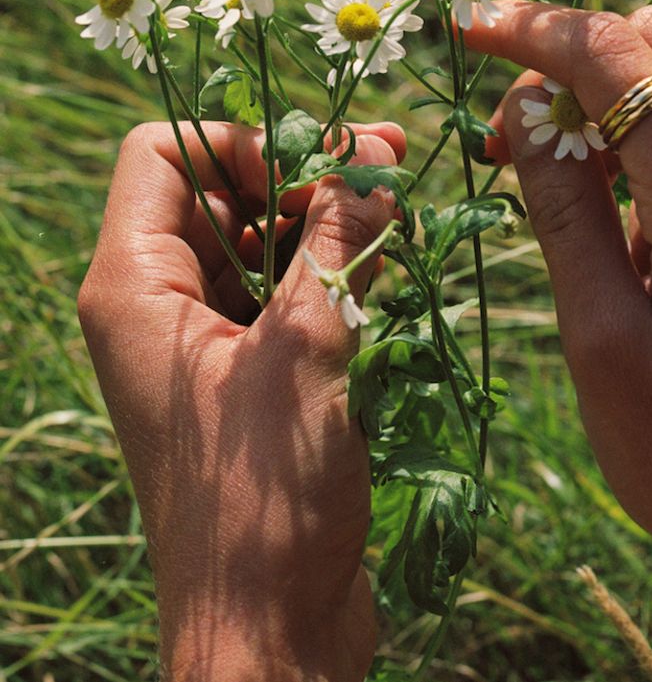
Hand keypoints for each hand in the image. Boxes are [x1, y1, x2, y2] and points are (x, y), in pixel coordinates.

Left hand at [78, 120, 404, 681]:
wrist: (270, 625)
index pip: (164, 153)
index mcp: (135, 287)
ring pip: (266, 243)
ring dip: (332, 224)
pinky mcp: (254, 374)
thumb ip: (338, 241)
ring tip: (401, 214)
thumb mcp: (307, 348)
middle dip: (305, 173)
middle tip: (388, 164)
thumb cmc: (265, 497)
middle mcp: (161, 305)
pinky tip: (395, 268)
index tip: (319, 165)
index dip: (241, 141)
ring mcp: (208, 341)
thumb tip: (374, 157)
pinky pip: (291, 294)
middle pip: (224, 192)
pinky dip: (339, 273)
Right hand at [464, 2, 651, 680]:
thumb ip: (563, 208)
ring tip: (571, 197)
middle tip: (512, 135)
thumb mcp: (602, 341)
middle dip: (577, 61)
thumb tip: (526, 108)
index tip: (471, 28)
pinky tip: (639, 226)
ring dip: (622, 105)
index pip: (614, 56)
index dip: (533, 31)